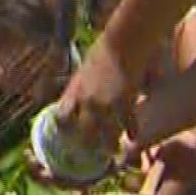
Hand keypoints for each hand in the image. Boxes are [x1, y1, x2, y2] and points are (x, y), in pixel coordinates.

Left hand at [54, 38, 137, 156]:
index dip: (64, 129)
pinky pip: (128, 124)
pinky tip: (133, 136)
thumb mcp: (84, 70)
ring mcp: (106, 104)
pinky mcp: (126, 102)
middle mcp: (87, 101)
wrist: (123, 41)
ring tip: (113, 152)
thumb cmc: (104, 50)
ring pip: (106, 134)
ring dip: (109, 145)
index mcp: (75, 91)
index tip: (67, 137)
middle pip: (83, 132)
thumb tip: (73, 99)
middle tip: (90, 153)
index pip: (62, 117)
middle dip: (86, 145)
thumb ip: (78, 87)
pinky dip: (130, 131)